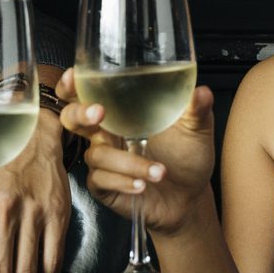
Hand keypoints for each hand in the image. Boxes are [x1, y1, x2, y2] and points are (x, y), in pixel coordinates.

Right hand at [57, 66, 217, 235]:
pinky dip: (123, 181)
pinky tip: (143, 184)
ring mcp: (104, 160)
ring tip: (160, 171)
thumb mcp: (196, 129)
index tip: (75, 76)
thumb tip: (201, 92)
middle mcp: (107, 133)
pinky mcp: (104, 186)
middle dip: (80, 113)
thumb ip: (196, 109)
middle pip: (72, 118)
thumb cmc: (187, 156)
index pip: (87, 92)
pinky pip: (101, 180)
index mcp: (121, 112)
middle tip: (99, 113)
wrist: (189, 196)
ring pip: (97, 154)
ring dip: (129, 162)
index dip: (73, 84)